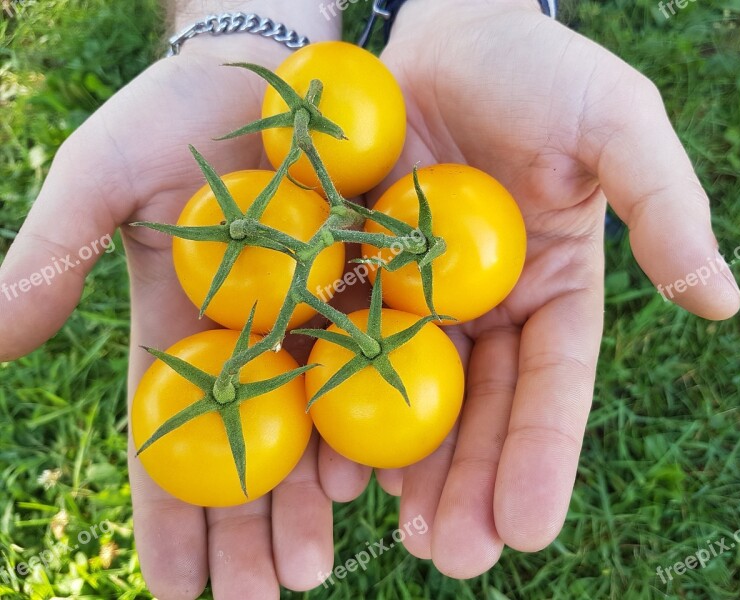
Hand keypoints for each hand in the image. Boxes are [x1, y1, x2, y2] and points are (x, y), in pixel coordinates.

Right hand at [0, 28, 337, 599]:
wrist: (269, 72)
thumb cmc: (177, 117)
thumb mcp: (104, 179)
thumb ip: (52, 255)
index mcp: (180, 332)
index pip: (166, 443)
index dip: (168, 516)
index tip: (172, 591)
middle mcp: (246, 344)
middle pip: (242, 456)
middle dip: (246, 534)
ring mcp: (309, 324)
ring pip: (307, 432)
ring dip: (305, 506)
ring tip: (313, 570)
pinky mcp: (371, 293)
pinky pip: (371, 372)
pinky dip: (365, 430)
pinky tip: (372, 485)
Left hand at [367, 0, 739, 577]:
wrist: (451, 30)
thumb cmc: (540, 70)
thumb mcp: (616, 125)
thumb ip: (663, 207)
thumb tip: (721, 303)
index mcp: (552, 290)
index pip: (554, 387)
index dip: (543, 457)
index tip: (531, 530)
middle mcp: (485, 307)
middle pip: (480, 410)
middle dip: (471, 485)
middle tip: (456, 558)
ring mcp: (416, 295)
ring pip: (412, 396)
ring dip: (408, 468)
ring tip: (399, 535)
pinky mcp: (356, 271)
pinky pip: (345, 346)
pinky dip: (339, 403)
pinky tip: (330, 462)